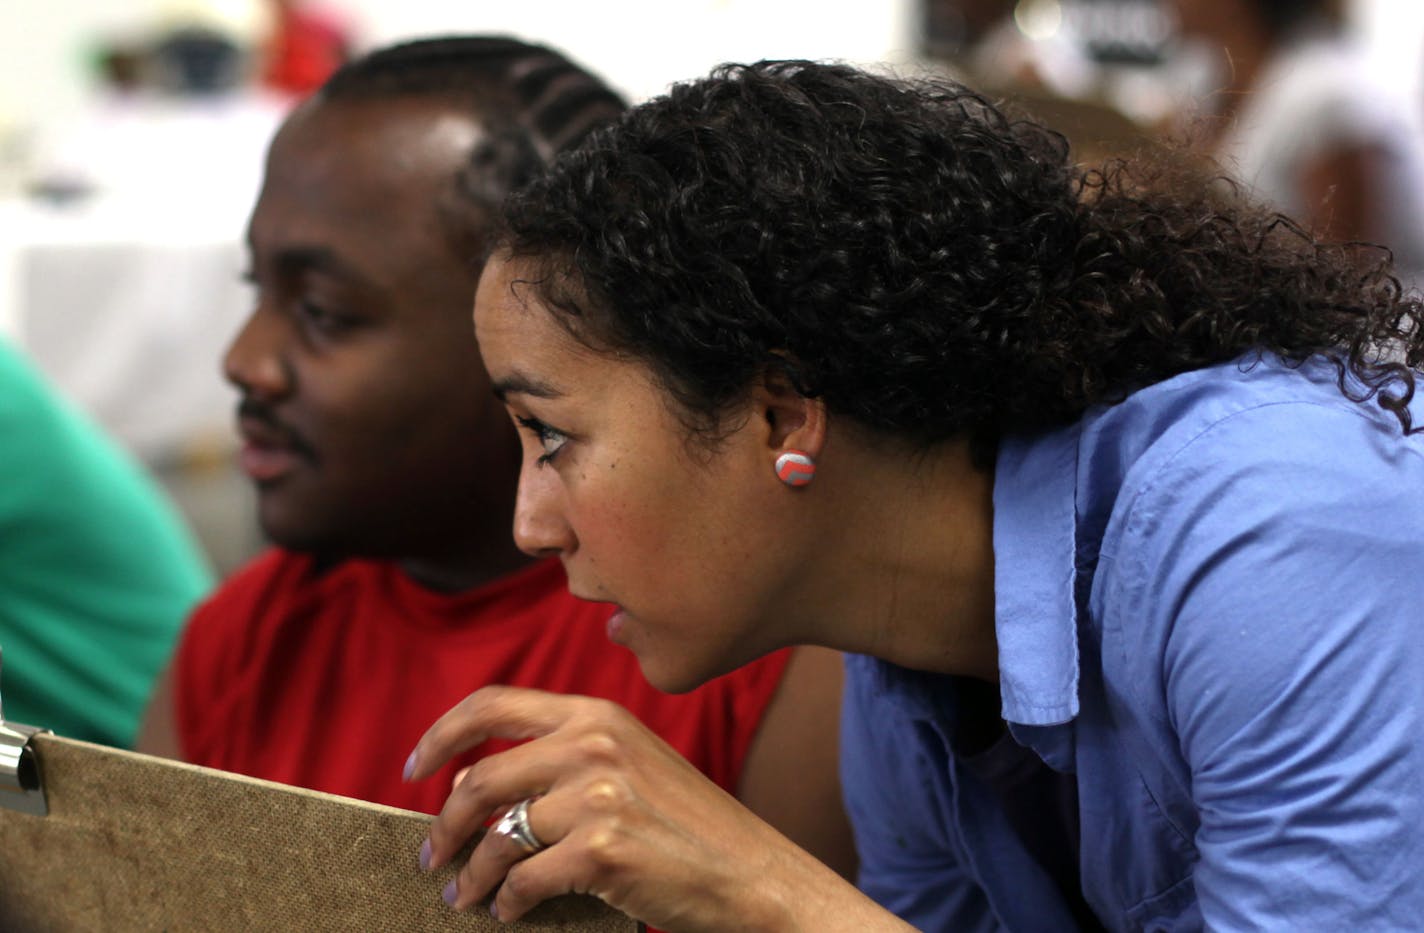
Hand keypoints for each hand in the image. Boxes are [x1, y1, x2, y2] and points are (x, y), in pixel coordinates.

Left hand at [405, 686, 901, 930]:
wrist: (752, 875)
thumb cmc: (688, 827)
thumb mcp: (631, 765)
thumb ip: (562, 760)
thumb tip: (469, 789)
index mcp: (597, 713)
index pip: (492, 704)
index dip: (441, 734)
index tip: (414, 767)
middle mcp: (594, 743)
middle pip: (479, 779)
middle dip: (443, 825)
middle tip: (431, 857)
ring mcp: (598, 794)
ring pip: (495, 837)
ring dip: (469, 874)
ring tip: (463, 896)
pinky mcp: (602, 849)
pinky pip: (523, 881)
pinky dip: (507, 903)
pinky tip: (509, 912)